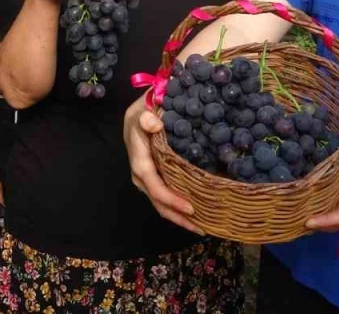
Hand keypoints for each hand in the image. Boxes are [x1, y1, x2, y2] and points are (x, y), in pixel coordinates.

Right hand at [123, 98, 203, 234]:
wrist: (135, 119)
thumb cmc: (141, 116)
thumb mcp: (141, 111)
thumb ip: (146, 118)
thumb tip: (154, 125)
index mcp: (140, 163)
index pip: (155, 187)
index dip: (171, 200)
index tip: (190, 208)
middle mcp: (142, 177)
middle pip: (160, 204)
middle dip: (179, 218)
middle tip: (203, 228)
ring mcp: (149, 182)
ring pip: (163, 206)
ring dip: (181, 218)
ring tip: (203, 226)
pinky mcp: (156, 182)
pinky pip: (166, 199)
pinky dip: (180, 209)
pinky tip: (197, 214)